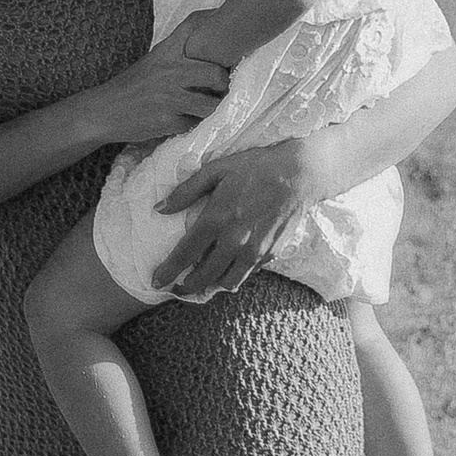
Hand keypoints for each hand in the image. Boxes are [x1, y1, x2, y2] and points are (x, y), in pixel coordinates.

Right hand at [97, 38, 231, 145]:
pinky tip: (183, 120)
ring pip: (211, 104)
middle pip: (217, 74)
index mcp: (167, 51)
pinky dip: (192, 124)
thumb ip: (180, 52)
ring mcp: (169, 97)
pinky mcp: (167, 121)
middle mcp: (170, 71)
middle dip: (224, 85)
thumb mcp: (155, 60)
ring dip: (212, 109)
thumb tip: (216, 45)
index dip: (220, 34)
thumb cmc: (134, 85)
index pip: (197, 28)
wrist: (104, 111)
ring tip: (204, 107)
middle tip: (219, 89)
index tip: (230, 44)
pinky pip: (194, 124)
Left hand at [154, 136, 322, 297]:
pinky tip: (227, 270)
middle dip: (187, 286)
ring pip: (227, 281)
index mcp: (216, 219)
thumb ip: (185, 191)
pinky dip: (233, 276)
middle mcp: (234, 241)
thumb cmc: (255, 168)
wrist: (299, 174)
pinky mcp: (270, 254)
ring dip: (211, 285)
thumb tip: (159, 208)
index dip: (168, 271)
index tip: (156, 281)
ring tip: (201, 283)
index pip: (185, 254)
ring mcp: (254, 251)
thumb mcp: (216, 170)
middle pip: (204, 275)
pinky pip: (247, 273)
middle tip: (176, 288)